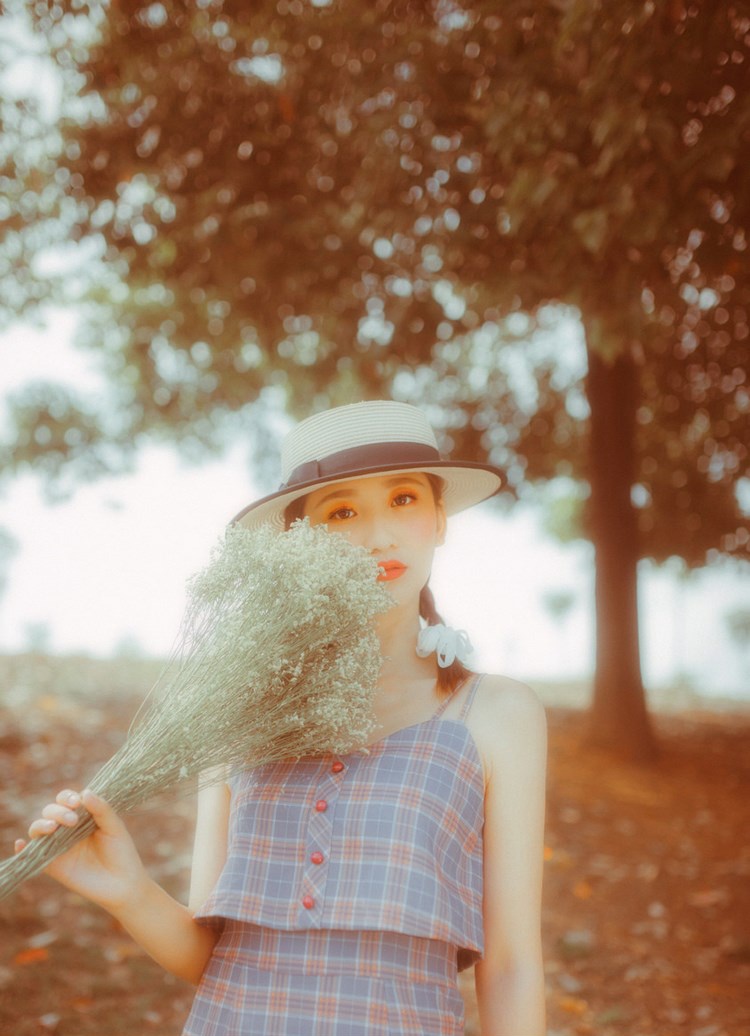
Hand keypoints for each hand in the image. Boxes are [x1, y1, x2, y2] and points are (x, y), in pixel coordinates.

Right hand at [16, 789, 145, 912]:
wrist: (123, 884)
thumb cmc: (121, 852)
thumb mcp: (115, 827)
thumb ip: (101, 809)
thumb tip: (84, 792)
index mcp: (83, 816)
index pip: (66, 800)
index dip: (67, 797)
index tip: (77, 802)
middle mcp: (67, 829)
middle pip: (50, 811)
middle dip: (57, 812)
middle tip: (72, 821)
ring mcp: (59, 847)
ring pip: (38, 829)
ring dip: (41, 825)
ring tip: (53, 828)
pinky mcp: (53, 866)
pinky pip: (33, 856)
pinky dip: (22, 849)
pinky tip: (20, 844)